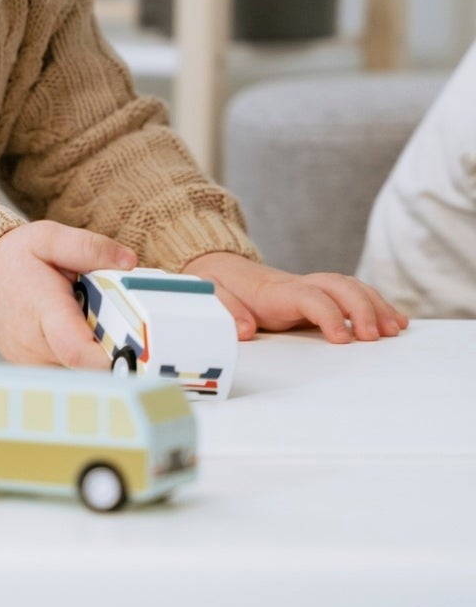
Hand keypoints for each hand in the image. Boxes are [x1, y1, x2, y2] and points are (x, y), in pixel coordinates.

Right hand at [0, 221, 137, 368]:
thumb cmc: (11, 260)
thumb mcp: (48, 237)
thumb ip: (89, 247)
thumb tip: (127, 262)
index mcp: (43, 310)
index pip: (77, 350)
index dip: (110, 358)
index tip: (136, 352)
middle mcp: (36, 345)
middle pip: (91, 363)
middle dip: (113, 344)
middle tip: (115, 317)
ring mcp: (34, 362)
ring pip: (83, 370)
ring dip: (97, 350)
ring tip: (87, 319)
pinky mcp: (37, 370)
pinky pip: (72, 370)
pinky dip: (83, 354)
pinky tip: (76, 330)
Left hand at [182, 251, 408, 342]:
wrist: (220, 268)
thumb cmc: (219, 285)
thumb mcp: (211, 295)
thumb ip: (225, 310)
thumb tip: (245, 330)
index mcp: (274, 291)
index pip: (310, 297)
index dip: (329, 315)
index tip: (343, 339)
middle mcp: (298, 285)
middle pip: (339, 287)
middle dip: (362, 309)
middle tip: (376, 337)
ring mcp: (311, 288)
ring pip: (351, 288)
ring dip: (375, 307)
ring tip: (395, 329)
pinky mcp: (318, 295)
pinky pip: (353, 295)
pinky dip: (375, 305)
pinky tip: (395, 321)